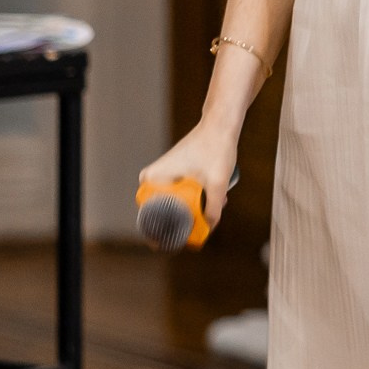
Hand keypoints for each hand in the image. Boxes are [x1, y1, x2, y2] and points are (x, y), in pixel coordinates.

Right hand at [138, 121, 238, 239]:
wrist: (221, 125)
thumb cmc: (215, 149)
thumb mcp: (217, 183)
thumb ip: (213, 208)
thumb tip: (209, 229)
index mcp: (153, 179)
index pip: (147, 214)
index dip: (158, 232)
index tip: (166, 244)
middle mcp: (153, 177)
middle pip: (163, 210)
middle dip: (181, 221)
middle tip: (196, 231)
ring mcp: (164, 174)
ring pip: (175, 203)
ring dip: (193, 210)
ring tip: (213, 208)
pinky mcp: (175, 173)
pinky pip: (181, 194)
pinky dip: (196, 200)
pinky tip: (215, 201)